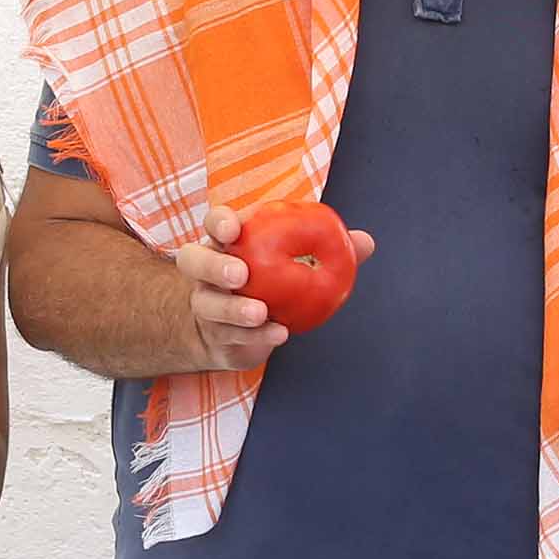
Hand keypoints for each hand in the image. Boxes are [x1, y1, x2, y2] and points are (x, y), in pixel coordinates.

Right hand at [178, 203, 376, 373]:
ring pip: (208, 304)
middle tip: (241, 275)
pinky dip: (255, 335)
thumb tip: (365, 241)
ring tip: (261, 311)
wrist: (243, 330)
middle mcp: (208, 270)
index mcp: (228, 242)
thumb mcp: (299, 261)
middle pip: (193, 259)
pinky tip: (279, 332)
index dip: (219, 222)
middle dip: (214, 265)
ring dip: (234, 308)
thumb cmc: (274, 281)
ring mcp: (207, 303)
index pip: (214, 223)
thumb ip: (331, 249)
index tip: (233, 229)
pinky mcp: (217, 335)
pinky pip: (230, 335)